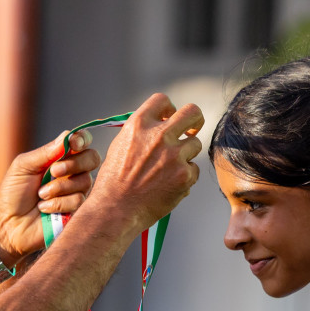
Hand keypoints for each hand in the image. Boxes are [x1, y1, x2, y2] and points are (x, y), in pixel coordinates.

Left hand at [0, 130, 101, 262]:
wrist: (7, 222)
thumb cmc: (13, 193)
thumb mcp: (23, 166)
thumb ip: (45, 152)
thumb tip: (67, 137)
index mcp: (60, 158)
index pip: (82, 142)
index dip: (83, 139)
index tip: (74, 143)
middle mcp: (72, 173)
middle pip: (92, 158)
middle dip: (74, 163)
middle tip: (53, 171)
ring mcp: (76, 192)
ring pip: (85, 181)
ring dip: (59, 187)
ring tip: (40, 195)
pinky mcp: (77, 212)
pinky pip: (78, 201)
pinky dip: (57, 203)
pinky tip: (43, 208)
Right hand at [83, 92, 203, 232]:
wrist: (115, 210)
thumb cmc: (114, 182)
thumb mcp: (120, 146)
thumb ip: (141, 132)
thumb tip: (161, 123)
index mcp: (139, 124)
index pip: (162, 100)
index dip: (169, 108)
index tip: (170, 117)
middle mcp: (159, 135)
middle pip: (192, 112)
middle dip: (195, 120)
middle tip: (193, 129)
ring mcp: (174, 155)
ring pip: (195, 144)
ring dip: (186, 155)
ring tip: (167, 171)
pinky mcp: (184, 175)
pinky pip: (194, 170)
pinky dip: (185, 178)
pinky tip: (168, 187)